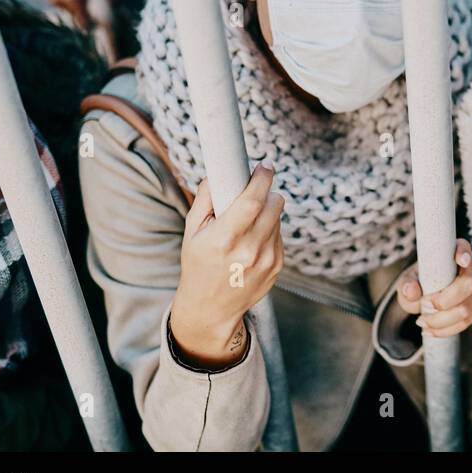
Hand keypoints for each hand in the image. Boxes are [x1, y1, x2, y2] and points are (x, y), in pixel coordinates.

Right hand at [44, 0, 115, 26]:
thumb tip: (113, 0)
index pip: (83, 22)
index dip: (93, 24)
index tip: (101, 24)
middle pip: (75, 16)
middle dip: (85, 15)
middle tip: (95, 9)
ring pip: (68, 10)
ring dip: (76, 7)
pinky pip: (61, 4)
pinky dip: (69, 2)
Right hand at [170, 164, 284, 368]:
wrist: (211, 308)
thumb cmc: (198, 264)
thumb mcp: (192, 232)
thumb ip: (205, 199)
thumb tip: (218, 172)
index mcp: (224, 239)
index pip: (253, 201)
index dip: (262, 179)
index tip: (265, 165)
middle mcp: (249, 250)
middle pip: (273, 204)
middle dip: (266, 191)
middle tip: (256, 188)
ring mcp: (267, 260)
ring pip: (278, 217)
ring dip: (267, 210)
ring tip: (248, 220)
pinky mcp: (277, 266)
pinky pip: (279, 234)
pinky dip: (269, 229)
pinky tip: (252, 239)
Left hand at [394, 239, 471, 337]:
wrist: (427, 295)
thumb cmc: (419, 282)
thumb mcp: (408, 280)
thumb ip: (407, 285)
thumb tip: (413, 291)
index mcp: (455, 254)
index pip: (464, 248)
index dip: (465, 253)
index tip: (461, 260)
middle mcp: (471, 271)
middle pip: (469, 284)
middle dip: (446, 299)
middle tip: (425, 304)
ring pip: (466, 309)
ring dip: (441, 320)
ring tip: (422, 321)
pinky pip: (464, 323)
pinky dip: (445, 330)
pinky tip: (430, 330)